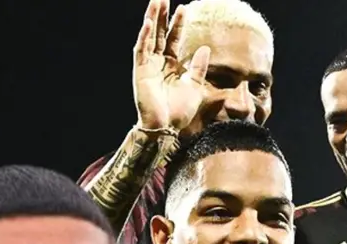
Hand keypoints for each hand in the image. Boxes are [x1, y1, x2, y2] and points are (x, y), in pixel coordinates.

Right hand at [133, 0, 211, 132]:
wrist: (167, 127)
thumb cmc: (180, 111)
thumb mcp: (195, 86)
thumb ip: (199, 67)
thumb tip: (205, 48)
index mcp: (171, 66)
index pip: (174, 39)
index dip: (178, 24)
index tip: (184, 8)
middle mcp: (158, 63)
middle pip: (160, 34)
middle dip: (162, 16)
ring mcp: (148, 66)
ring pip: (149, 38)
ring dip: (152, 20)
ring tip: (155, 2)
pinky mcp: (140, 72)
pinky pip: (141, 51)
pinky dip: (144, 37)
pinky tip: (148, 24)